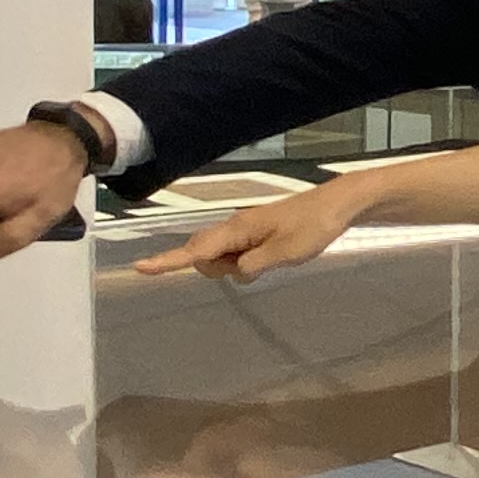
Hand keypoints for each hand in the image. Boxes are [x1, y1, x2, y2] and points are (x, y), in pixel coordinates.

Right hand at [130, 182, 360, 283]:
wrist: (338, 205)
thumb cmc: (314, 226)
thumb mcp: (285, 253)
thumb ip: (254, 266)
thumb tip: (234, 273)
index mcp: (238, 229)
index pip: (195, 250)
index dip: (167, 261)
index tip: (140, 267)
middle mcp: (235, 227)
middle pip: (203, 255)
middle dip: (215, 269)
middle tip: (256, 266)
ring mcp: (246, 230)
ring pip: (221, 256)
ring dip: (234, 267)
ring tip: (271, 260)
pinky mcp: (257, 234)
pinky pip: (238, 254)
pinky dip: (246, 262)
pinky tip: (273, 259)